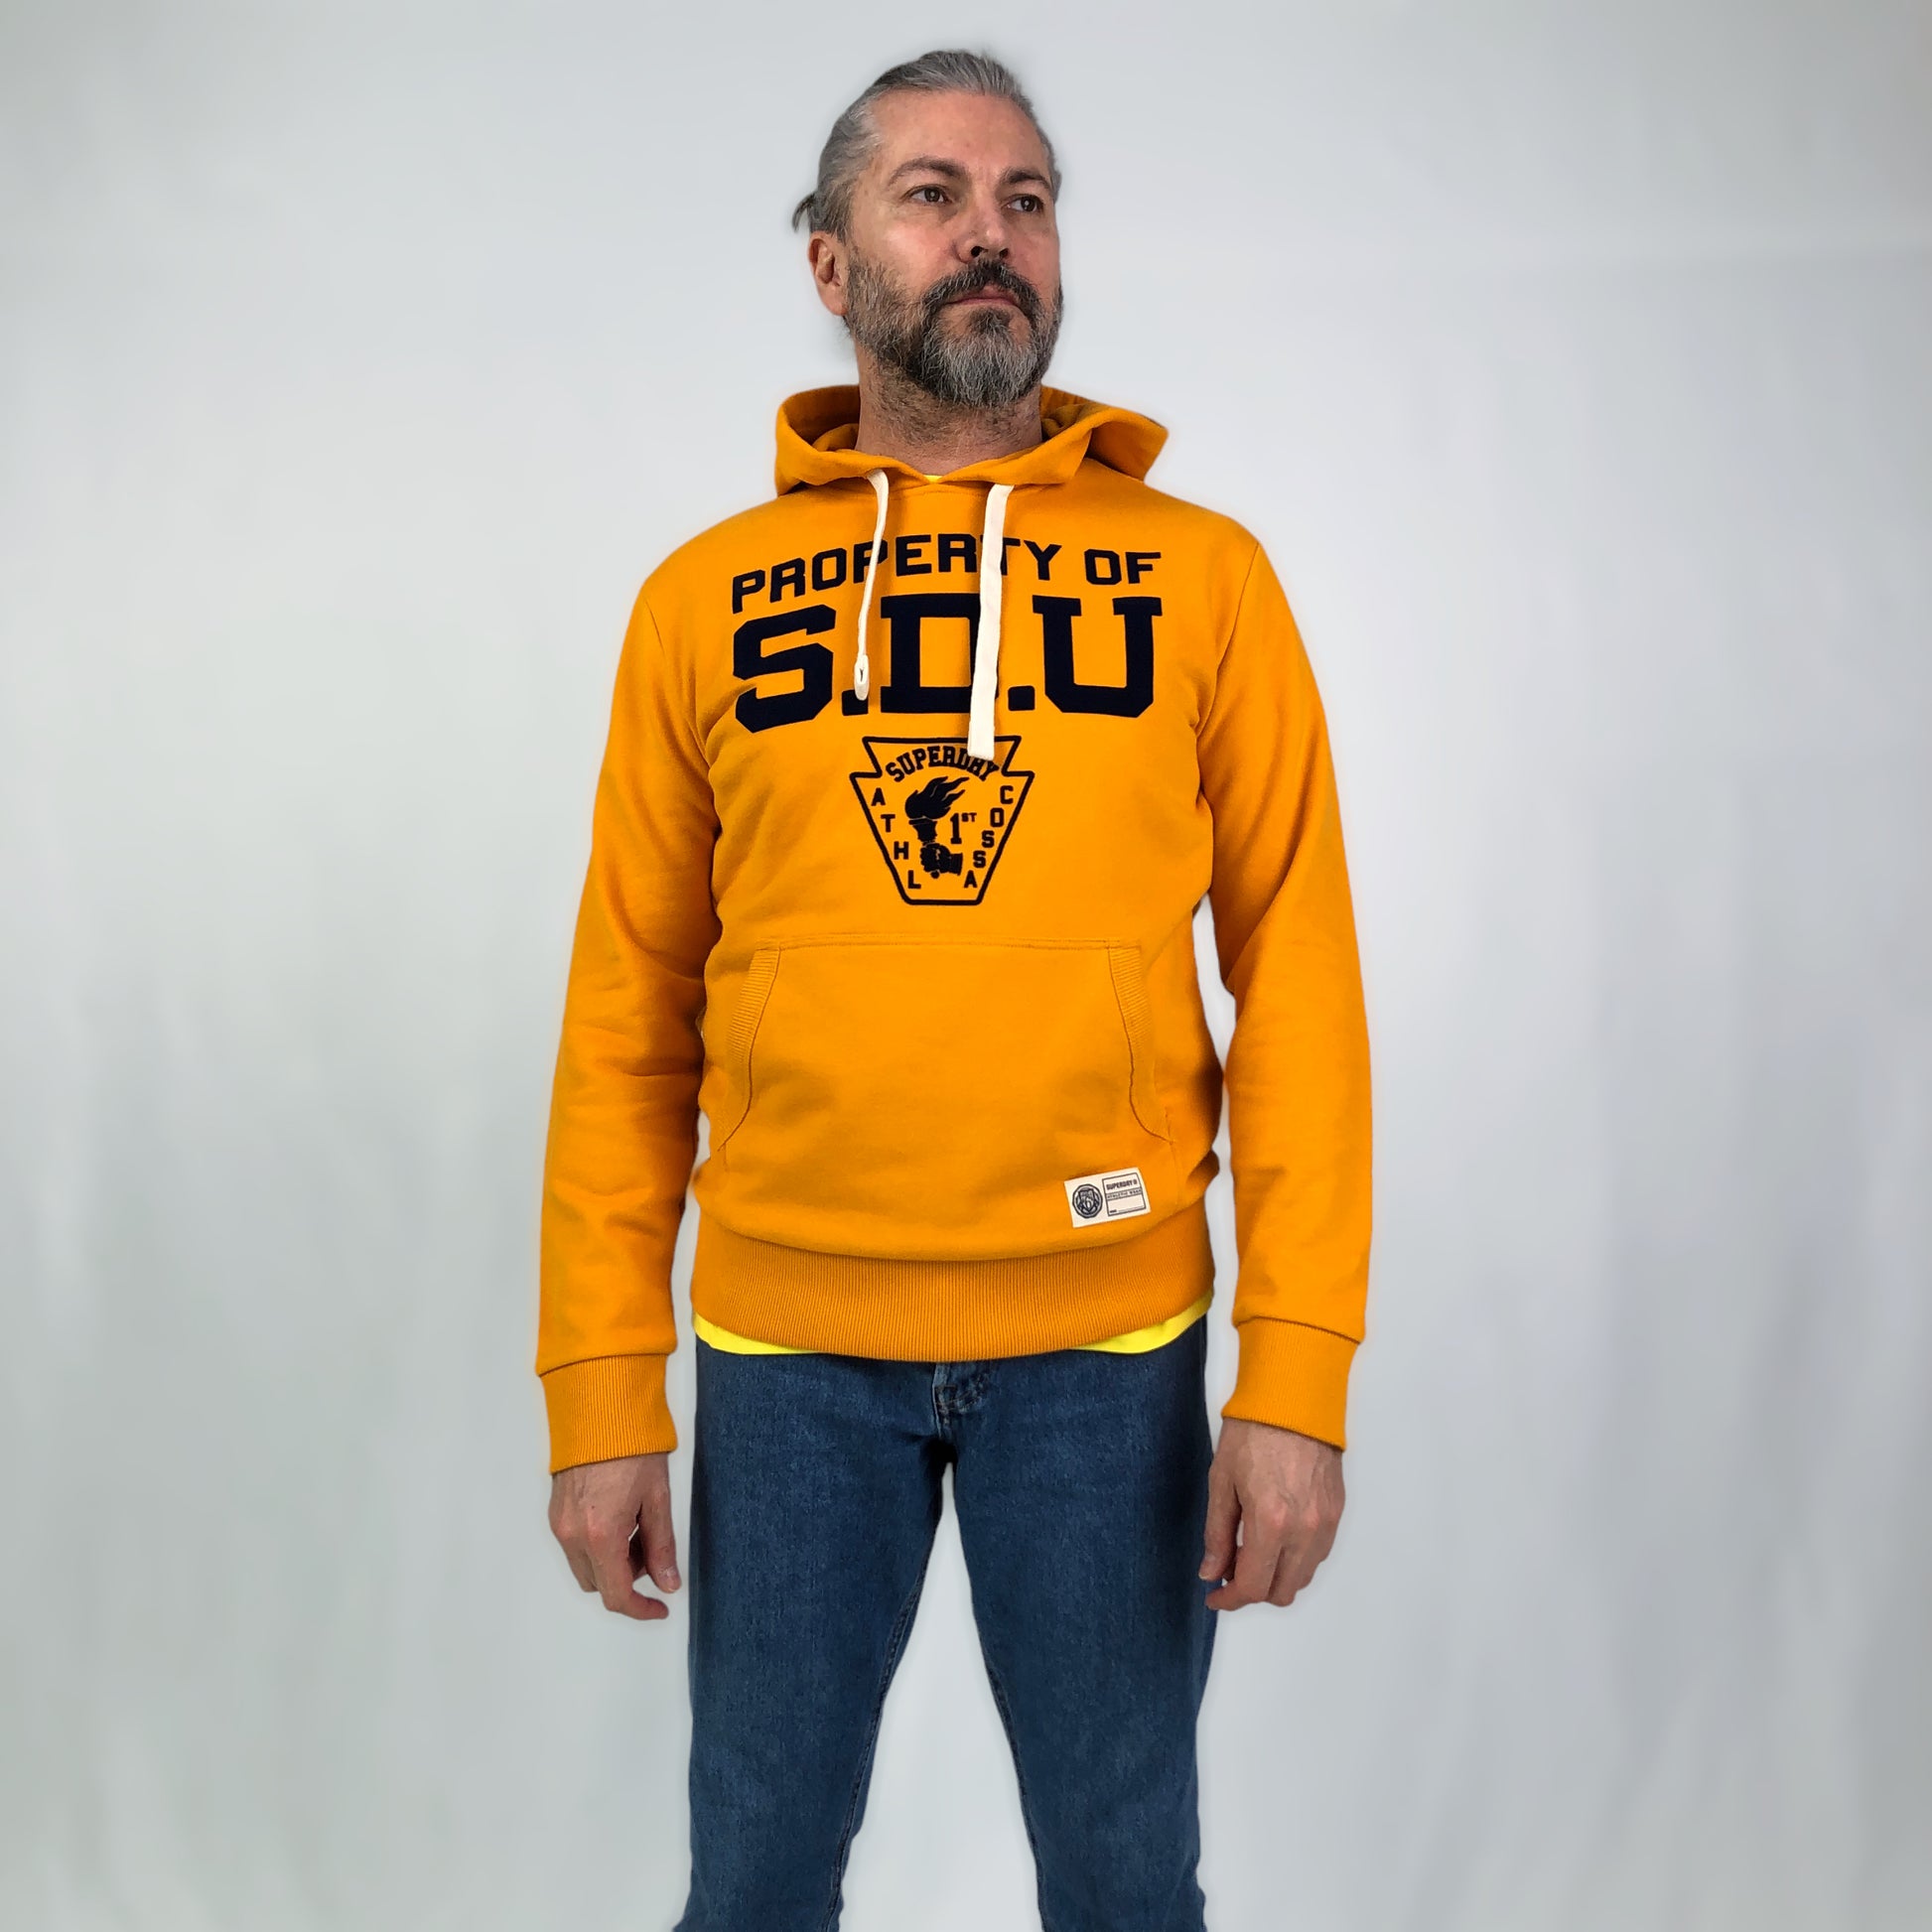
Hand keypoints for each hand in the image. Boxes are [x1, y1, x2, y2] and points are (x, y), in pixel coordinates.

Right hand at [548, 1452, 679, 1621]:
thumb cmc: (631, 1446)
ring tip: (636, 1525)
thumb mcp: (657, 1498)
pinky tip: (619, 1516)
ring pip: (585, 1567)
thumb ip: (662, 1546)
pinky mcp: (555, 1512)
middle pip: (599, 1584)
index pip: (617, 1594)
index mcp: (601, 1535)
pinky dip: (597, 1545)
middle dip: (627, 1578)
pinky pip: (575, 1546)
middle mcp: (573, 1535)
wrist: (600, 1409)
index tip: (659, 1607)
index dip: (640, 1609)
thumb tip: (668, 1583)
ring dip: (611, 1562)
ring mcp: (560, 1523)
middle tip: (652, 1549)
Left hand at [1199, 1417, 1343, 1610]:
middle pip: (1281, 1592)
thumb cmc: (1254, 1431)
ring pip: (1302, 1577)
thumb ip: (1218, 1534)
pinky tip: (1275, 1539)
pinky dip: (1295, 1559)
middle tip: (1230, 1571)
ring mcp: (1326, 1523)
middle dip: (1253, 1591)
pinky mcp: (1337, 1512)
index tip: (1215, 1596)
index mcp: (1271, 1523)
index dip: (1230, 1599)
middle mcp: (1305, 1531)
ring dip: (1276, 1577)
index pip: (1253, 1587)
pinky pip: (1317, 1555)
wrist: (1294, 1399)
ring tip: (1251, 1551)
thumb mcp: (1222, 1481)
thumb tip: (1212, 1572)